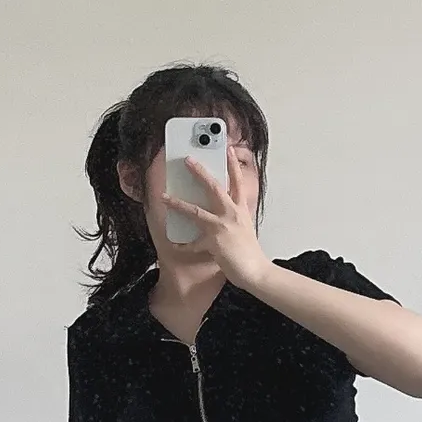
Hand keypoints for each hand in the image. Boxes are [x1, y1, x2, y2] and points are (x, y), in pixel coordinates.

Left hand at [162, 146, 271, 291]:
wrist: (256, 272)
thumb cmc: (251, 254)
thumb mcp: (245, 229)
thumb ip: (234, 218)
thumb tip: (223, 214)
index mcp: (240, 211)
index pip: (237, 182)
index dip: (232, 165)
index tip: (226, 149)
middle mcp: (232, 215)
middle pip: (214, 187)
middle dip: (200, 172)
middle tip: (188, 160)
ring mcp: (222, 227)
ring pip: (196, 211)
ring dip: (178, 203)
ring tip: (165, 197)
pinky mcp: (214, 243)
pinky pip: (193, 244)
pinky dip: (183, 245)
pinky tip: (174, 244)